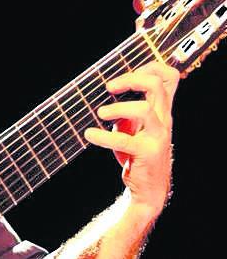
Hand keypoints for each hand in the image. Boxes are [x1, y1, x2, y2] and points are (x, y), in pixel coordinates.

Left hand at [83, 63, 178, 220]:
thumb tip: (105, 100)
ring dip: (119, 108)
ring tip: (100, 113)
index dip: (149, 67)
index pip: (168, 77)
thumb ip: (125, 113)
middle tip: (109, 87)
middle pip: (158, 85)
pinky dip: (103, 136)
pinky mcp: (147, 153)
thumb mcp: (132, 130)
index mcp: (161, 112)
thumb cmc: (137, 157)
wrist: (148, 191)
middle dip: (132, 79)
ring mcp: (158, 136)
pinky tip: (90, 135)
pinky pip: (124, 140)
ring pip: (144, 109)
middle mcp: (163, 120)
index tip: (126, 74)